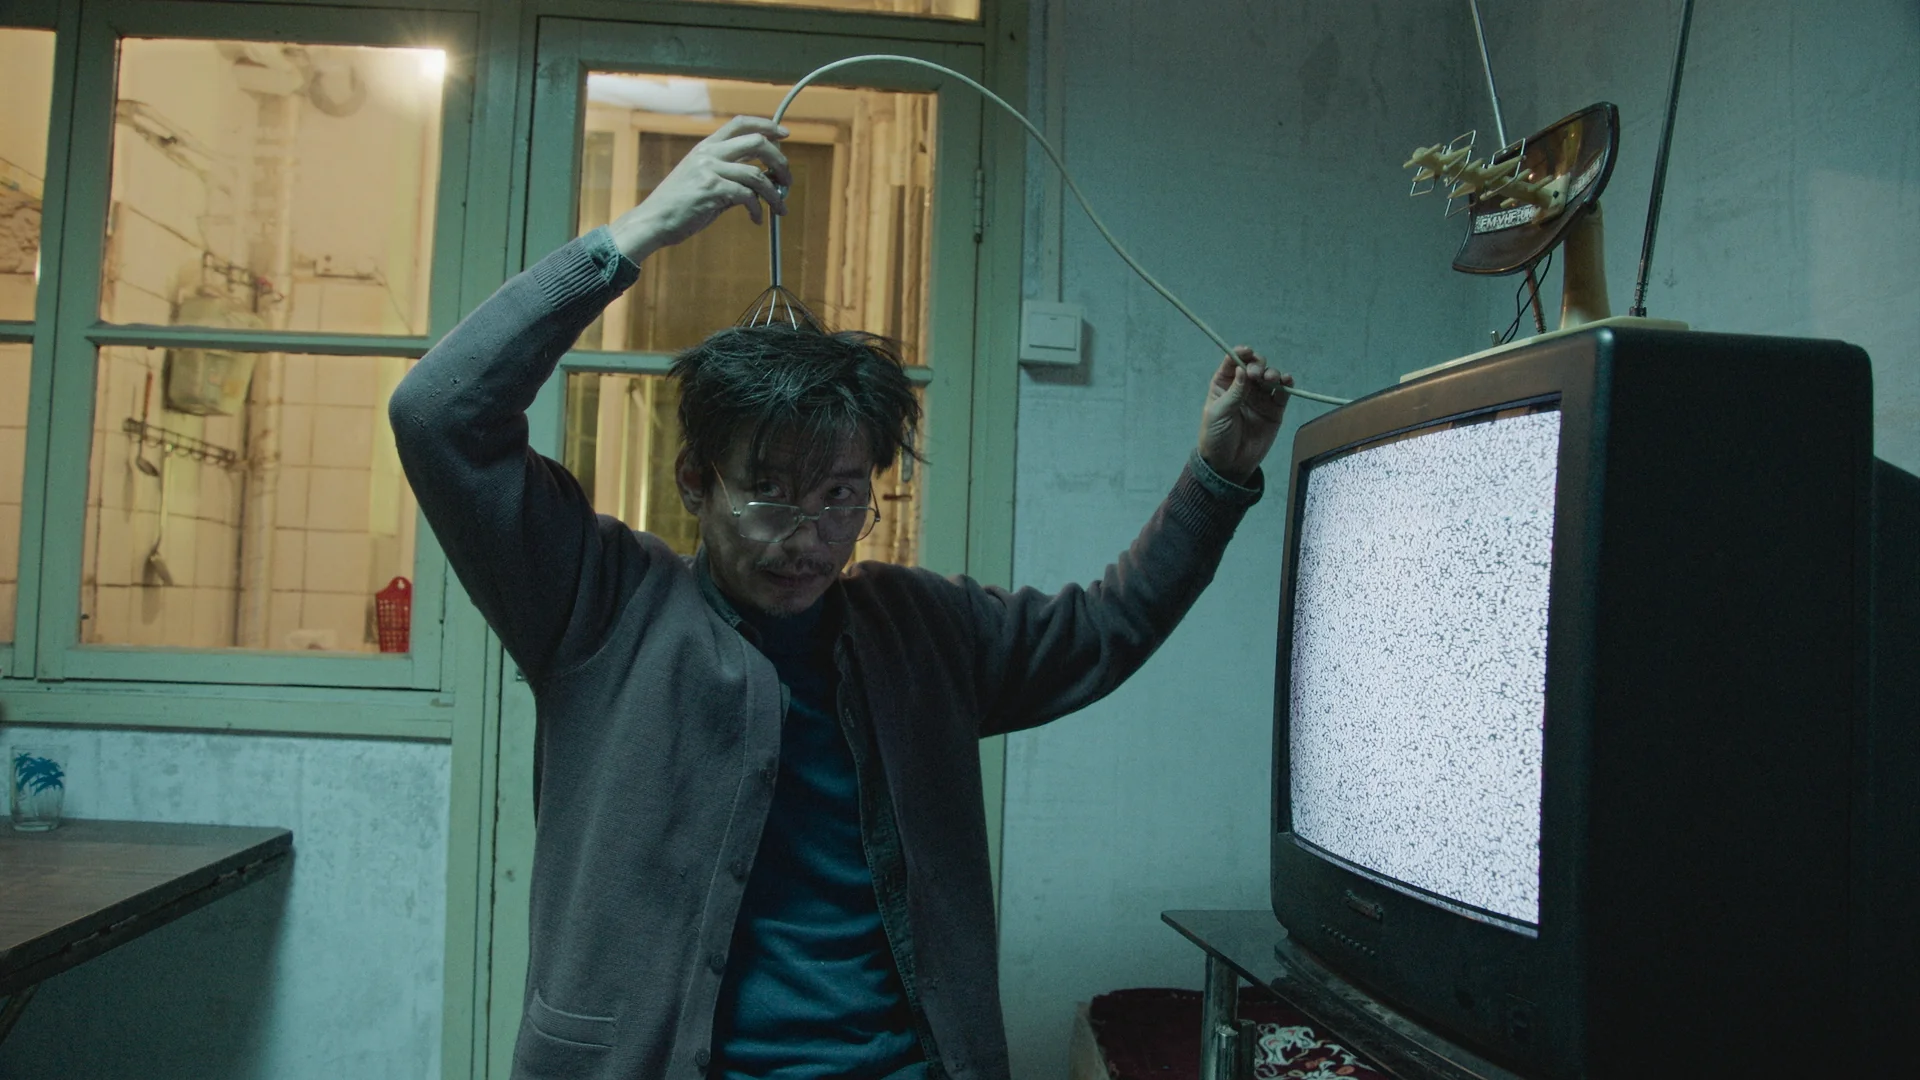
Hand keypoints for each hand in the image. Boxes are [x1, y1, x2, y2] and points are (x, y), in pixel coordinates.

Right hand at [608, 116, 791, 262]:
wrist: (654, 220)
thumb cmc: (679, 205)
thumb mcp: (703, 180)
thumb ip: (730, 175)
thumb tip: (763, 179)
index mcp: (707, 147)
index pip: (740, 123)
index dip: (766, 126)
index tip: (784, 134)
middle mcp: (709, 153)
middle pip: (758, 143)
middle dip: (780, 161)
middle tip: (787, 180)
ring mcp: (710, 170)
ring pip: (757, 174)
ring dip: (775, 193)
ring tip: (780, 207)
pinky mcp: (711, 190)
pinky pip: (747, 196)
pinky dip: (758, 210)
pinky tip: (757, 219)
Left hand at [1197, 347, 1290, 484]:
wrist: (1229, 464)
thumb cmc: (1216, 437)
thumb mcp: (1219, 413)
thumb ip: (1233, 392)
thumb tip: (1242, 369)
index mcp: (1224, 385)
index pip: (1233, 363)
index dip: (1240, 354)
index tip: (1247, 352)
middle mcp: (1244, 388)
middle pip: (1254, 367)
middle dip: (1257, 365)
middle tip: (1256, 375)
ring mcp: (1260, 398)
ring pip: (1270, 377)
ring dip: (1272, 373)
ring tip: (1270, 379)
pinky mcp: (1274, 410)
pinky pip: (1282, 393)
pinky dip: (1287, 384)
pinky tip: (1287, 381)